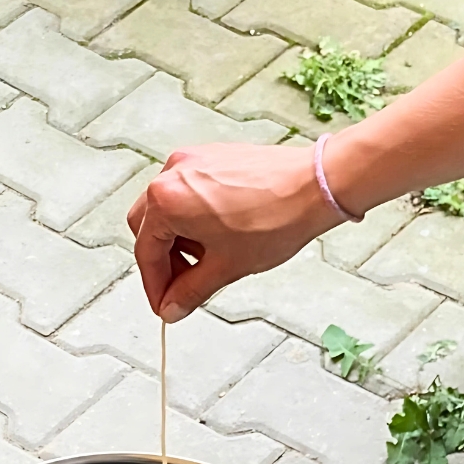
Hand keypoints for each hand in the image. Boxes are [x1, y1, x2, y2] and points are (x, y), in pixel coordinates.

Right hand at [128, 142, 344, 321]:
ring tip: (209, 258)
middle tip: (183, 285)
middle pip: (148, 226)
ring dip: (179, 238)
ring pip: (167, 207)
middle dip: (163, 259)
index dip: (155, 286)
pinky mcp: (212, 156)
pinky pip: (188, 191)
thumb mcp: (226, 267)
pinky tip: (219, 234)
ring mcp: (193, 161)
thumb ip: (191, 291)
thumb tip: (173, 306)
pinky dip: (193, 216)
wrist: (316, 186)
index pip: (146, 252)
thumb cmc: (277, 218)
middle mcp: (173, 173)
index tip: (165, 304)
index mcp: (166, 200)